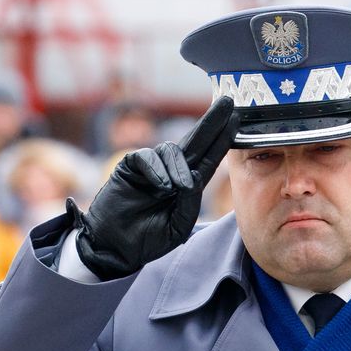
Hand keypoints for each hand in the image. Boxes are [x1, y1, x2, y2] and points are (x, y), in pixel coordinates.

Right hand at [72, 96, 239, 279]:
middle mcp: (171, 171)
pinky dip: (157, 170)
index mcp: (186, 186)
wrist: (114, 247)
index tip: (236, 120)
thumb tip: (193, 177)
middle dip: (212, 122)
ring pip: (171, 150)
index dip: (222, 139)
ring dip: (178, 167)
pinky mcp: (129, 167)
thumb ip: (189, 203)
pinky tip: (161, 187)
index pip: (209, 158)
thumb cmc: (147, 239)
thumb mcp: (177, 227)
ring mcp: (150, 168)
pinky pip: (146, 157)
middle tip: (227, 103)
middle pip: (196, 142)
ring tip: (177, 189)